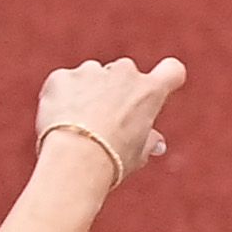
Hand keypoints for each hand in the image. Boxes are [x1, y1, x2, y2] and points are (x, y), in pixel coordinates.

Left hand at [34, 57, 186, 183]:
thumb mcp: (137, 155)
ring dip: (86, 94)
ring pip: (91, 76)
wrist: (75, 158)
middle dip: (115, 90)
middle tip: (104, 122)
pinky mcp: (63, 76)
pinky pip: (63, 84)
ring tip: (78, 127)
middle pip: (124, 73)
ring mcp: (91, 71)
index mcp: (149, 93)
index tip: (159, 87)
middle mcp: (123, 73)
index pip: (172, 71)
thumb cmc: (111, 161)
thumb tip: (155, 142)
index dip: (167, 78)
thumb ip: (147, 141)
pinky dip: (61, 99)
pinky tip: (59, 122)